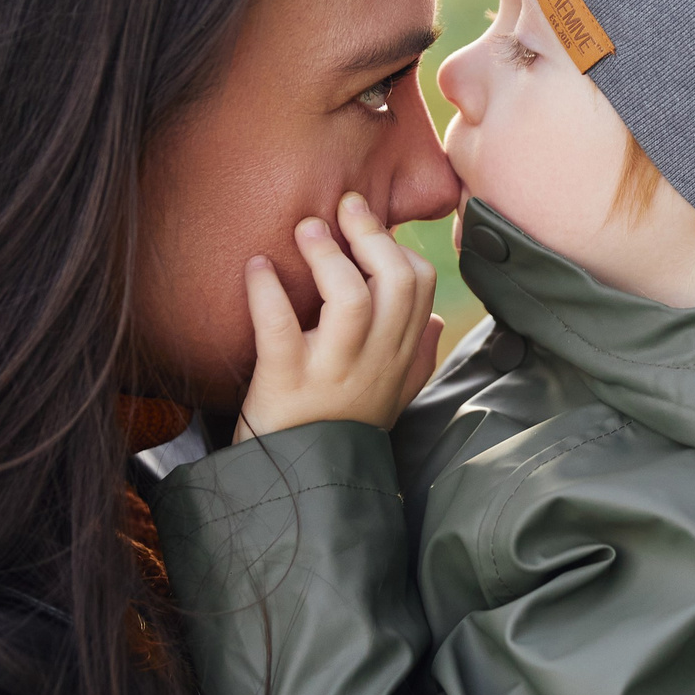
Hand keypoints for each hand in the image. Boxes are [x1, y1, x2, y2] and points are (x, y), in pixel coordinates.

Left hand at [236, 193, 443, 441]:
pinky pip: (279, 328)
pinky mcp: (285, 383)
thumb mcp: (390, 400)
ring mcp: (332, 373)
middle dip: (371, 234)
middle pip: (396, 281)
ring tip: (305, 227)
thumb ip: (417, 361)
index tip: (367, 230)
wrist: (299, 489)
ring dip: (328, 255)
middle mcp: (373, 362)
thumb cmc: (340, 435)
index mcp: (397, 358)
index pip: (420, 286)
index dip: (397, 247)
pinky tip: (255, 266)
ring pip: (351, 299)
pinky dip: (266, 291)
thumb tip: (439, 323)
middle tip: (343, 205)